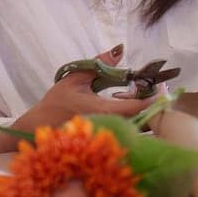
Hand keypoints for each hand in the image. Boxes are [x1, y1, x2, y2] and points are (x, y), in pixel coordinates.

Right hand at [14, 44, 153, 132]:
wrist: (38, 127)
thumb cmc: (56, 102)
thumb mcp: (75, 78)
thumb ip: (98, 64)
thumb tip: (120, 50)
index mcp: (101, 110)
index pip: (134, 107)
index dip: (150, 99)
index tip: (159, 90)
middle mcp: (107, 128)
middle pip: (140, 122)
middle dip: (150, 110)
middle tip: (154, 96)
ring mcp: (107, 140)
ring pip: (134, 132)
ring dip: (142, 119)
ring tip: (143, 105)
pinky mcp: (105, 146)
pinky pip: (125, 137)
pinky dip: (132, 127)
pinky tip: (130, 117)